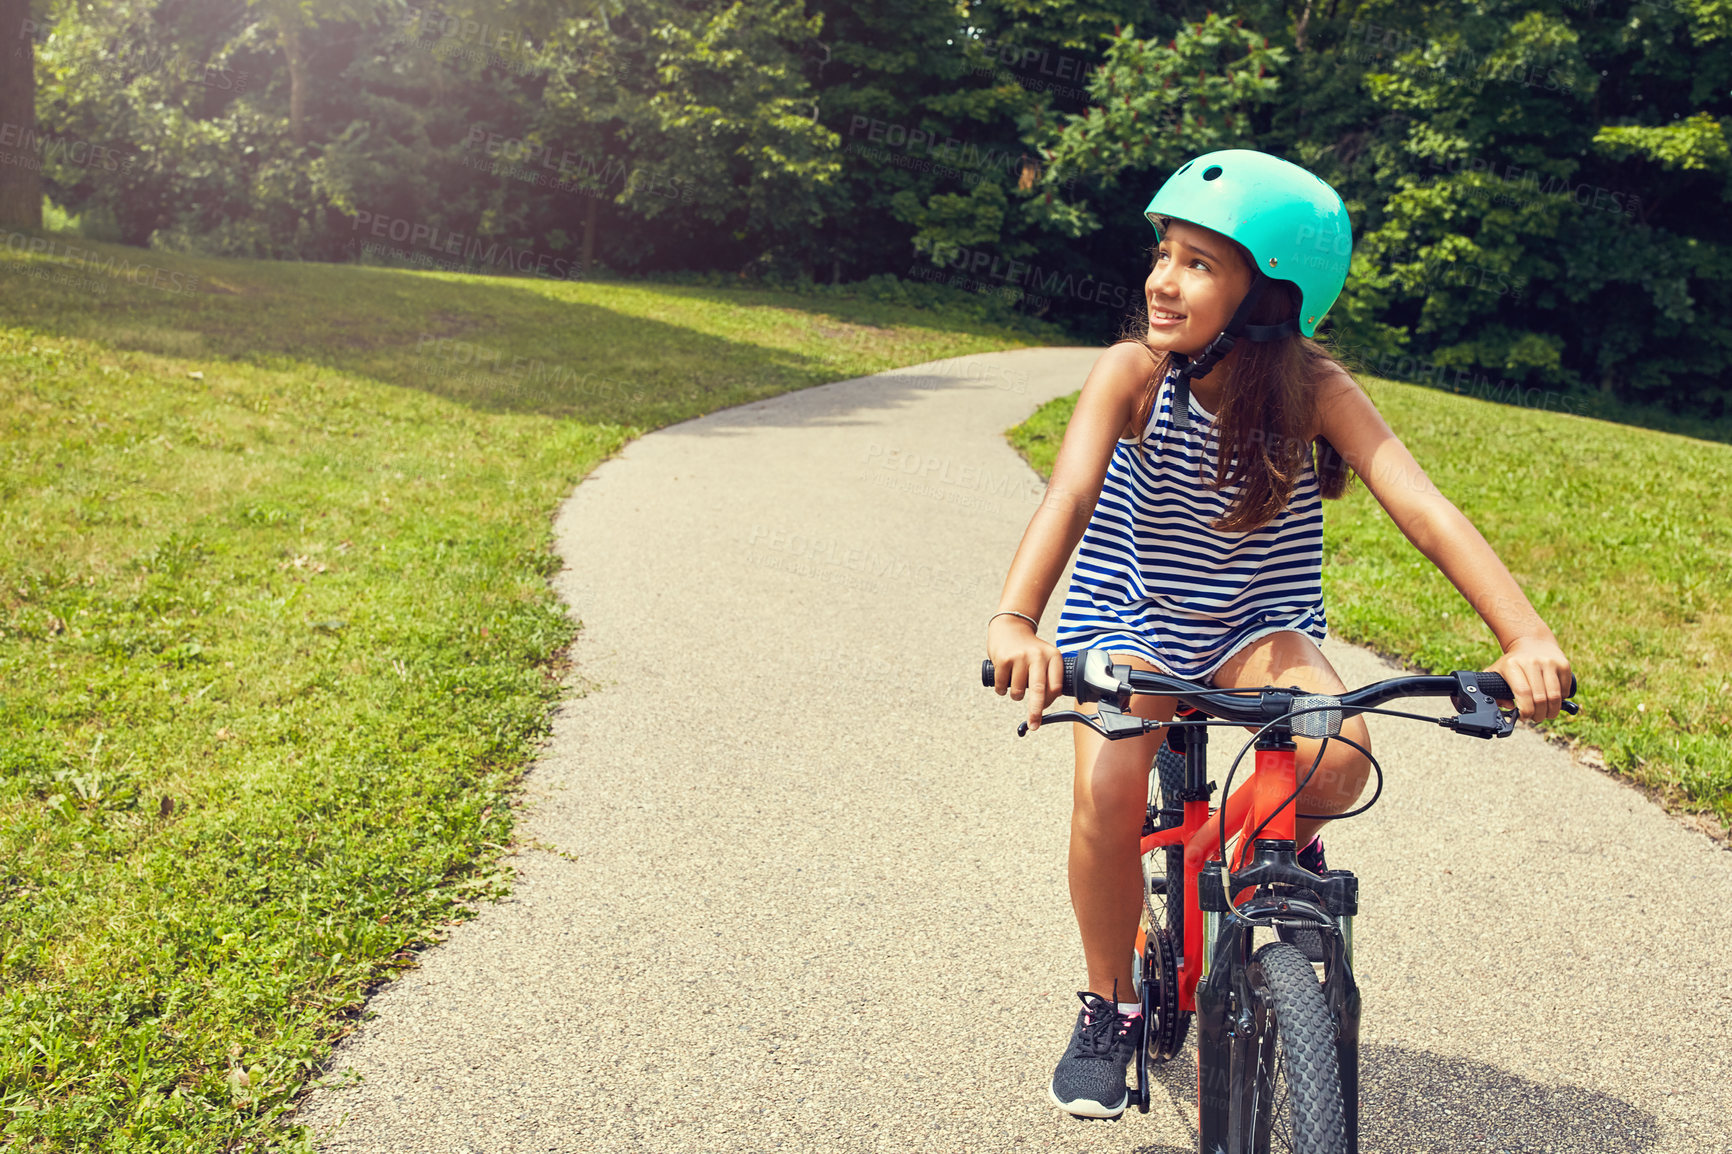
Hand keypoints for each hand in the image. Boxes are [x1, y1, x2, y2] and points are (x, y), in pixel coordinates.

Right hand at [987, 616, 1063, 731]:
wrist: (1010, 627)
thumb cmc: (1029, 649)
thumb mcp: (1045, 657)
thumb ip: (1049, 677)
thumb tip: (1045, 706)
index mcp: (1053, 656)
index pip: (1056, 686)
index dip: (1049, 702)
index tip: (1044, 709)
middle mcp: (1038, 655)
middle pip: (1039, 691)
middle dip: (1036, 712)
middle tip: (1034, 725)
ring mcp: (1020, 657)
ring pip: (1018, 691)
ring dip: (1015, 695)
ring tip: (1014, 683)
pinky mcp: (1004, 659)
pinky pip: (1002, 686)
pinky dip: (1001, 690)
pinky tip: (1003, 681)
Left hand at [1485, 635, 1571, 720]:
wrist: (1532, 642)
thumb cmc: (1513, 663)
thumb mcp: (1497, 672)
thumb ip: (1493, 691)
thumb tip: (1508, 707)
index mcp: (1512, 665)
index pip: (1523, 693)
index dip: (1526, 710)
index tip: (1524, 717)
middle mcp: (1531, 662)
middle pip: (1540, 698)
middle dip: (1538, 715)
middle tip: (1536, 718)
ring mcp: (1549, 662)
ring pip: (1555, 696)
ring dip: (1552, 711)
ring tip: (1546, 714)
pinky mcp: (1563, 665)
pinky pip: (1565, 690)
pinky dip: (1561, 700)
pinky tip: (1553, 701)